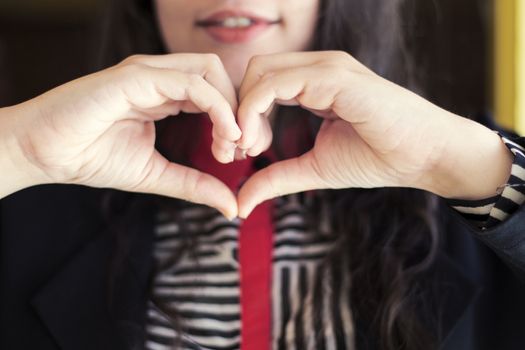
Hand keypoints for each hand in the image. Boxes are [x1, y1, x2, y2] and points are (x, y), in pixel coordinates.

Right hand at [2, 54, 241, 218]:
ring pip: (210, 71)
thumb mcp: (156, 174)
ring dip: (232, 107)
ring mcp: (147, 74)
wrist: (42, 153)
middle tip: (244, 148)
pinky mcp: (135, 78)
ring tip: (233, 144)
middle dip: (240, 110)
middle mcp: (159, 77)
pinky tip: (223, 136)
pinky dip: (216, 106)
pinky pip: (190, 82)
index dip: (236, 119)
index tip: (239, 154)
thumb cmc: (91, 158)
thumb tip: (232, 206)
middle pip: (220, 76)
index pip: (216, 92)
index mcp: (165, 94)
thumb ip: (195, 185)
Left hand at [236, 51, 512, 217]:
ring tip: (253, 149)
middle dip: (237, 110)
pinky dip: (255, 111)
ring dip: (243, 112)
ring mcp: (326, 67)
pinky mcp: (334, 77)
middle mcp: (318, 67)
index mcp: (315, 81)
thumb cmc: (377, 158)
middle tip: (241, 150)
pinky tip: (261, 143)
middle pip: (254, 71)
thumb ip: (276, 178)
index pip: (261, 81)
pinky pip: (275, 83)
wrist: (426, 156)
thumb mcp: (314, 169)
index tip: (244, 152)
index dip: (243, 114)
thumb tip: (240, 203)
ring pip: (259, 72)